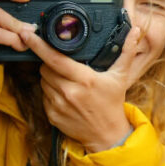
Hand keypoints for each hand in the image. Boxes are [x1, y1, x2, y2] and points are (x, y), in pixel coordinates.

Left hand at [20, 26, 140, 151]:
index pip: (55, 58)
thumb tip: (135, 30)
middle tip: (64, 64)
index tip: (28, 35)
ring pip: (43, 81)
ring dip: (50, 77)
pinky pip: (43, 96)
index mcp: (85, 79)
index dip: (40, 45)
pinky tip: (64, 94)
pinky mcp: (52, 116)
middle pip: (45, 68)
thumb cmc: (113, 103)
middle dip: (50, 62)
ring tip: (66, 80)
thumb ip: (127, 51)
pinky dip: (50, 92)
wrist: (107, 135)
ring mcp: (58, 105)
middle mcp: (69, 92)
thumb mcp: (121, 76)